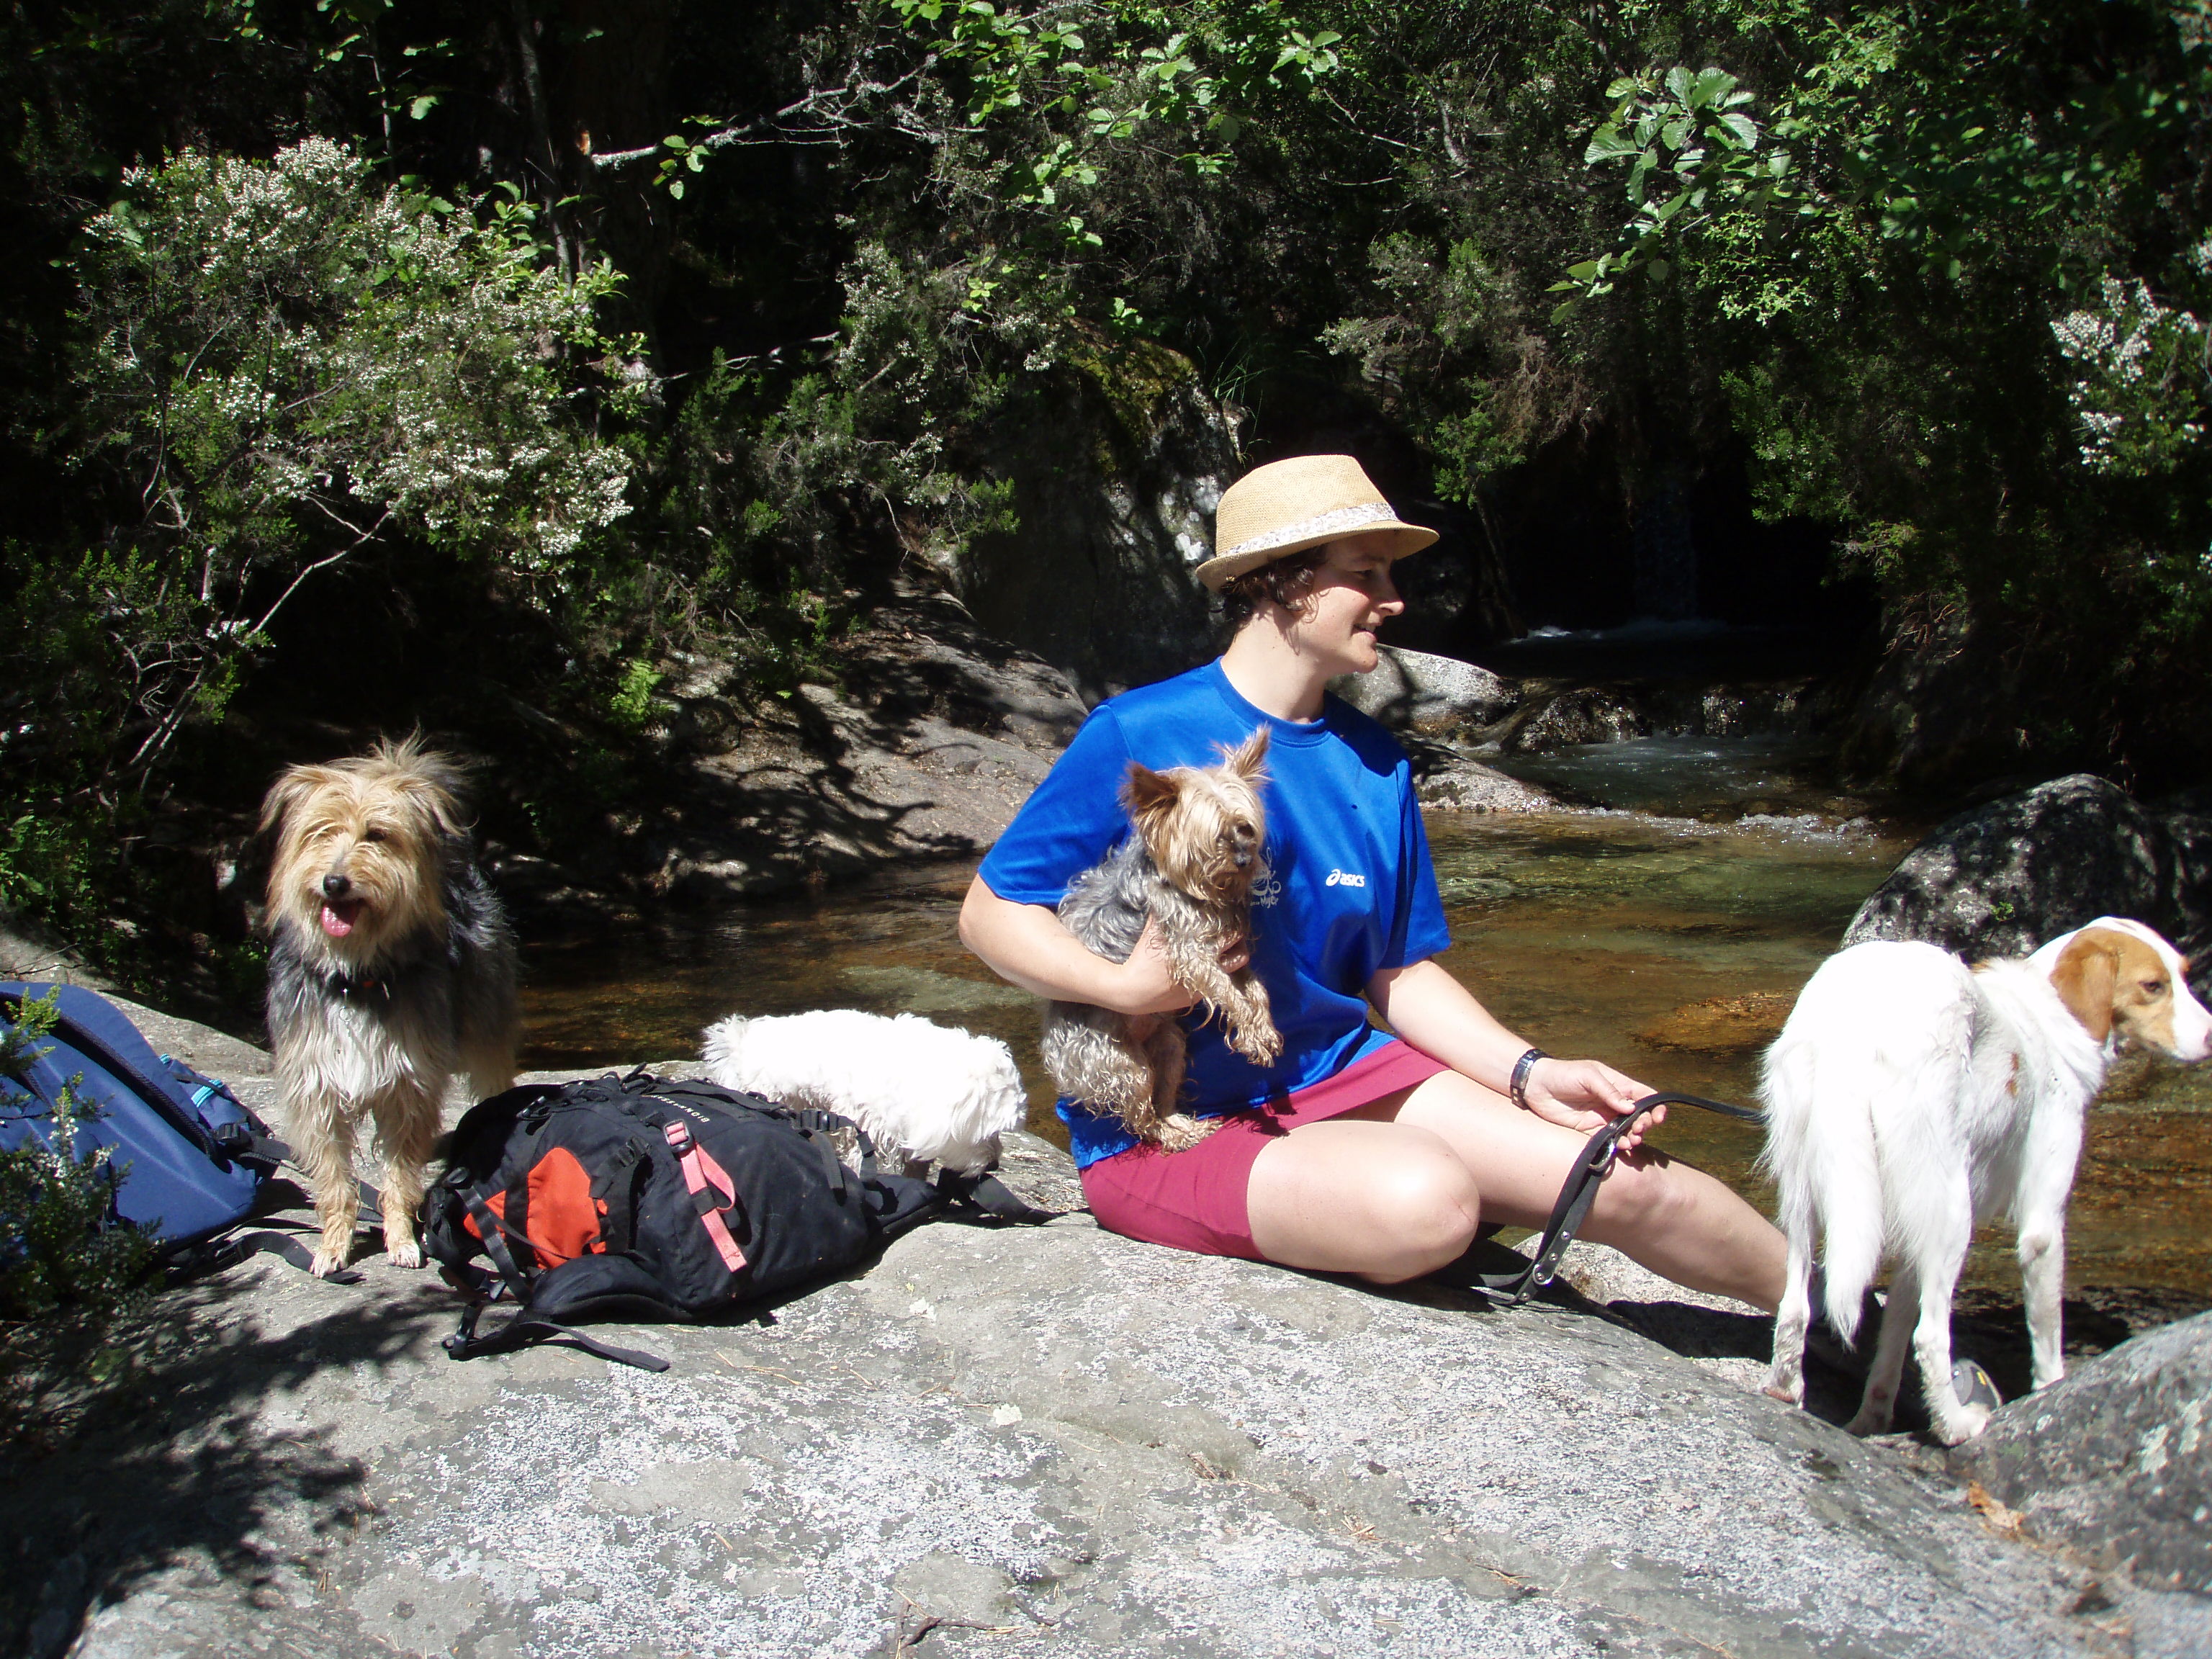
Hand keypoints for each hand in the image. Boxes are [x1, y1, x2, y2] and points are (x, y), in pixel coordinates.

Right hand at [1110, 917, 1251, 1013]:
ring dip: (1231, 959)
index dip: (1235, 926)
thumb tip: (1168, 888)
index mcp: (1200, 952)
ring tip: (1225, 949)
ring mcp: (1206, 986)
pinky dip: (1218, 972)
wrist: (1132, 993)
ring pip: (1233, 972)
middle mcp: (1208, 972)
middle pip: (1241, 956)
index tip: (1231, 918)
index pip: (1232, 937)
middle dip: (1239, 943)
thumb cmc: (1142, 959)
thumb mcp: (1153, 931)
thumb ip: (1165, 912)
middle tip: (1232, 933)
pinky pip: (1219, 983)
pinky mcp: (1199, 997)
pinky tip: (1208, 963)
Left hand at [1519, 1057, 1661, 1150]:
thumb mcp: (1588, 1076)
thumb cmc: (1563, 1074)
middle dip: (1645, 1124)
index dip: (1655, 1106)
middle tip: (1640, 1129)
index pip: (1643, 1096)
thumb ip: (1610, 1091)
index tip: (1659, 1117)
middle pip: (1639, 1116)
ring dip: (1634, 1136)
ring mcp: (1603, 1118)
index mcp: (1617, 1085)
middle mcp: (1613, 1103)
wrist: (1536, 1086)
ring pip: (1626, 1130)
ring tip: (1633, 1140)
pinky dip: (1618, 1144)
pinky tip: (1622, 1145)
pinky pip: (1609, 1140)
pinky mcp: (1590, 1131)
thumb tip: (1630, 1108)